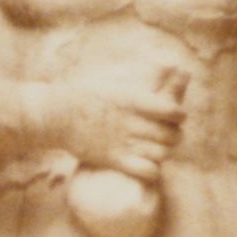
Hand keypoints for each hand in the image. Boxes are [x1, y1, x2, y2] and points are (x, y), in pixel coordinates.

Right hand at [46, 68, 183, 180]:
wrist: (58, 115)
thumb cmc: (86, 95)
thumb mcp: (117, 82)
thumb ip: (146, 78)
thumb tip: (172, 65)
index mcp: (134, 100)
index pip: (172, 110)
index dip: (179, 114)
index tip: (175, 115)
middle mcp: (132, 122)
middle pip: (172, 135)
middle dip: (174, 135)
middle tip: (166, 133)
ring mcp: (124, 142)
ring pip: (163, 154)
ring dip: (164, 152)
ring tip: (157, 148)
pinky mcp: (115, 160)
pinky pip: (148, 171)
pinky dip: (152, 169)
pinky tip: (147, 164)